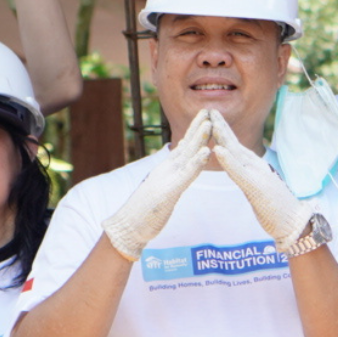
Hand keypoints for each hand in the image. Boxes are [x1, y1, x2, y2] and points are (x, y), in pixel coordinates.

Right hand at [104, 114, 212, 260]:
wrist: (128, 227)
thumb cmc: (146, 212)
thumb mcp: (163, 191)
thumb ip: (171, 180)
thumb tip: (178, 171)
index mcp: (168, 170)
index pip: (184, 147)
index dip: (195, 132)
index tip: (206, 117)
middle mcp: (167, 171)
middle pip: (186, 145)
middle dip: (198, 127)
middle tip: (209, 109)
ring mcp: (168, 179)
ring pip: (186, 155)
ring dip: (199, 139)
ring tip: (209, 123)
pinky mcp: (169, 191)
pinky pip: (186, 175)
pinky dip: (197, 163)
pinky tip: (206, 152)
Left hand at [210, 110, 313, 246]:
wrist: (295, 223)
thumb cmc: (278, 210)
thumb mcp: (260, 191)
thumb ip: (252, 180)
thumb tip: (244, 173)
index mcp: (254, 168)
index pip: (235, 147)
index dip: (223, 132)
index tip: (212, 118)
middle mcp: (256, 167)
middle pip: (235, 143)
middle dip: (221, 125)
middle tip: (209, 108)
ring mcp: (256, 176)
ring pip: (236, 152)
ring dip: (222, 135)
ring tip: (211, 120)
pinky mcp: (256, 188)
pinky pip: (239, 173)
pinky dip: (228, 160)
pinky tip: (218, 150)